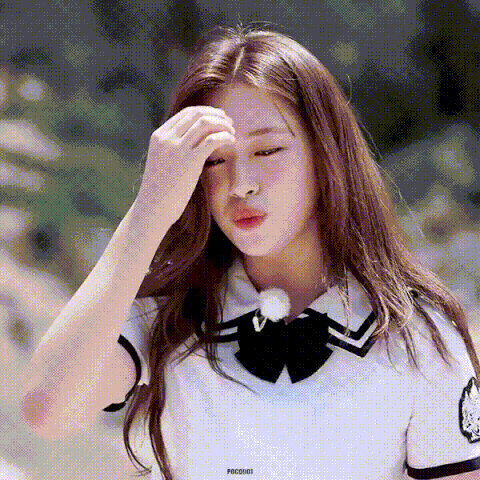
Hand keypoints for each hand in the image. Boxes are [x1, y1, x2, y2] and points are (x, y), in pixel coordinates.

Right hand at [137, 106, 234, 224]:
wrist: (153, 209)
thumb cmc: (160, 191)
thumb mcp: (163, 163)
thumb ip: (174, 149)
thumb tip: (196, 144)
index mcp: (159, 136)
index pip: (186, 113)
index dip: (206, 112)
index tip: (219, 117)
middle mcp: (166, 138)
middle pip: (197, 114)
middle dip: (217, 115)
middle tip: (229, 122)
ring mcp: (176, 148)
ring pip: (205, 123)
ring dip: (223, 125)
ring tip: (232, 132)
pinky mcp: (189, 161)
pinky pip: (211, 140)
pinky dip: (224, 136)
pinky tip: (231, 141)